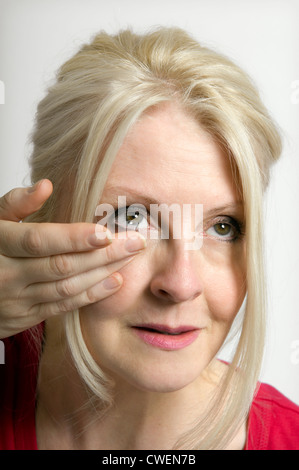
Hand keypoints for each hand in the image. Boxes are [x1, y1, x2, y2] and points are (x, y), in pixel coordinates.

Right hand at [0, 179, 145, 338]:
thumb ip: (15, 204)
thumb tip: (46, 186)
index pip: (39, 241)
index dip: (74, 237)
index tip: (106, 232)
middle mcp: (7, 275)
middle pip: (62, 265)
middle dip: (103, 254)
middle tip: (135, 242)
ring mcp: (16, 300)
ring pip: (66, 287)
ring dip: (103, 273)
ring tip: (130, 258)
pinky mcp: (25, 317)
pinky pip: (62, 306)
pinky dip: (90, 295)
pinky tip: (114, 281)